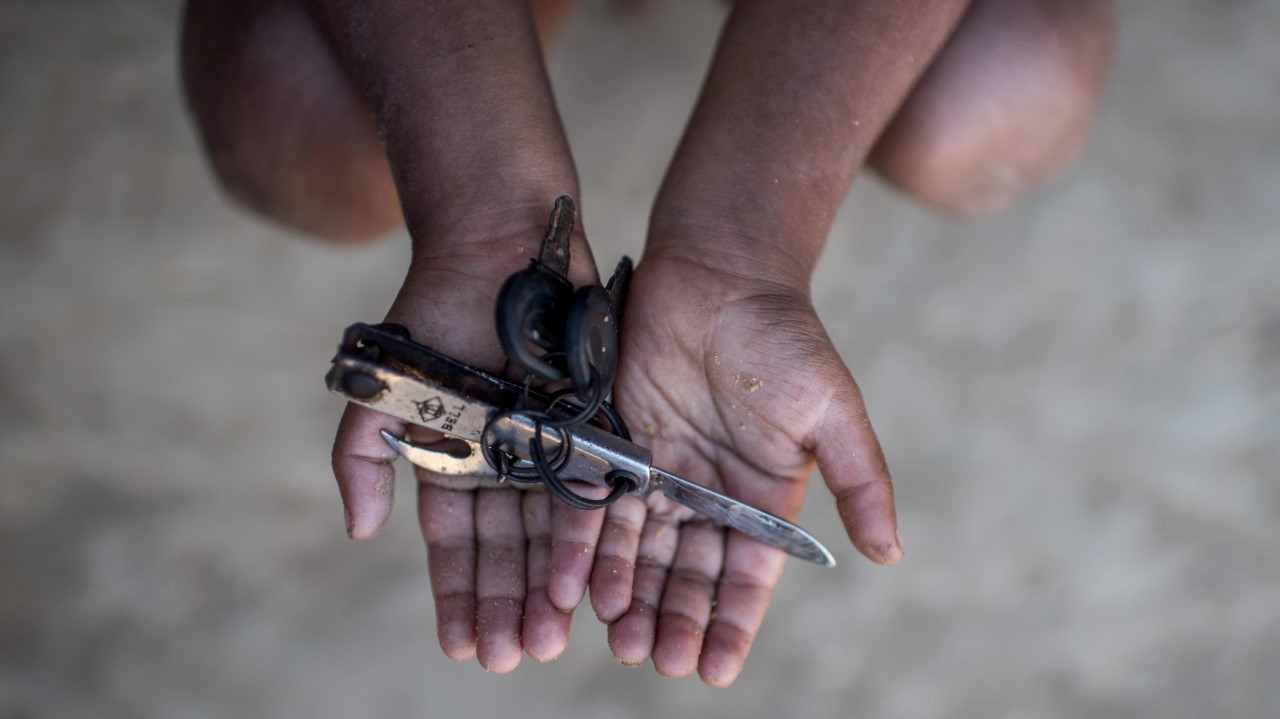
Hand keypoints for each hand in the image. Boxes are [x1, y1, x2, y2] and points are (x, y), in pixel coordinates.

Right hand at [332, 212, 613, 671]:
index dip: (457, 596)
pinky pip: (594, 492)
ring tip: (549, 639)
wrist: (496, 246)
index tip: (460, 648)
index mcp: (455, 460)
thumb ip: (363, 457)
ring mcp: (550, 446)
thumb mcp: (386, 391)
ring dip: (547, 589)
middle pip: (506, 551)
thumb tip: (360, 532)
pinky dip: (591, 539)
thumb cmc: (435, 314)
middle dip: (505, 606)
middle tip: (509, 659)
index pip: (455, 546)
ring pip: (551, 534)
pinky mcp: (593, 426)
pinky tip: (591, 584)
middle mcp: (504, 463)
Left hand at [586, 254, 901, 685]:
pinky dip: (587, 546)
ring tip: (621, 640)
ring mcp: (658, 469)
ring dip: (629, 596)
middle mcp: (706, 492)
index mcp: (760, 495)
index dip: (731, 624)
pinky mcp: (615, 441)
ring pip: (640, 549)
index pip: (745, 576)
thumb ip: (859, 481)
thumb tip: (892, 553)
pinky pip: (597, 503)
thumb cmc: (785, 338)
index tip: (714, 672)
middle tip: (658, 661)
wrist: (721, 271)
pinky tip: (578, 587)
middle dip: (674, 620)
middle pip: (687, 573)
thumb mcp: (833, 412)